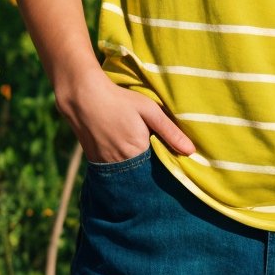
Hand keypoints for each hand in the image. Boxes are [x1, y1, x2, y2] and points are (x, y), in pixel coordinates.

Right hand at [57, 68, 195, 162]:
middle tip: (155, 158)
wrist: (83, 97)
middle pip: (142, 176)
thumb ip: (170, 131)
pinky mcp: (95, 163)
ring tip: (138, 156)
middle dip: (151, 172)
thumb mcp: (149, 110)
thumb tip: (191, 151)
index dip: (165, 167)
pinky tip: (123, 154)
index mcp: (138, 153)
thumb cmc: (120, 100)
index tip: (172, 163)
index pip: (159, 171)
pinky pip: (113, 172)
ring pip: (127, 175)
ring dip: (135, 171)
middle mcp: (122, 165)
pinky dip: (121, 168)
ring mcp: (106, 166)